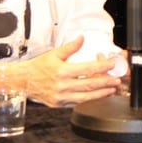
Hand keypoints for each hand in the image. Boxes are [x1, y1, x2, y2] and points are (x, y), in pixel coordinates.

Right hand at [0, 36, 120, 107]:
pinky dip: (89, 99)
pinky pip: (78, 102)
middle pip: (89, 84)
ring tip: (112, 89)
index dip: (101, 67)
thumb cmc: (39, 67)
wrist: (24, 82)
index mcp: (62, 71)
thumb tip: (82, 38)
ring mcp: (62, 97)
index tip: (111, 64)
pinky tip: (98, 95)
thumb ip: (70, 47)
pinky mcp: (60, 104)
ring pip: (86, 96)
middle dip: (106, 82)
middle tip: (117, 80)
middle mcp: (62, 85)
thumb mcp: (54, 54)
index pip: (87, 69)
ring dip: (101, 93)